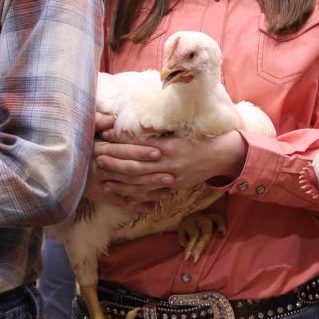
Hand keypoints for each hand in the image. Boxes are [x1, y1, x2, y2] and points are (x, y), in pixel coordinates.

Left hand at [88, 119, 247, 208]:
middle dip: (114, 161)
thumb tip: (140, 124)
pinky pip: (151, 193)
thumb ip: (161, 128)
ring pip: (140, 182)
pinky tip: (121, 193)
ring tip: (102, 176)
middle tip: (96, 156)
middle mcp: (169, 164)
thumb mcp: (183, 127)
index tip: (104, 135)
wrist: (223, 155)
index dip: (120, 140)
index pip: (139, 144)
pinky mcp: (174, 187)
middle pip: (135, 165)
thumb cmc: (202, 136)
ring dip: (119, 180)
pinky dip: (135, 195)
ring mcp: (172, 178)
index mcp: (170, 146)